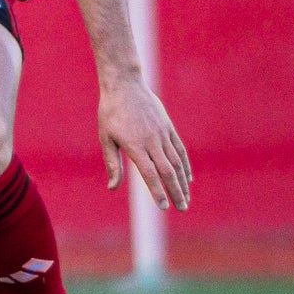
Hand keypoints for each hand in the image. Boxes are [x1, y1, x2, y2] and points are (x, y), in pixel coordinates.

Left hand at [98, 76, 190, 210]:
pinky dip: (185, 165)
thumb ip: (112, 163)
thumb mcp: (106, 138)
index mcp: (135, 146)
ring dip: (182, 182)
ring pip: (176, 162)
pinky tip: (187, 178)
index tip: (164, 206)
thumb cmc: (110, 113)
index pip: (149, 174)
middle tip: (182, 208)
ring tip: (186, 199)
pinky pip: (180, 149)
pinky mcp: (168, 127)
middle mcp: (152, 141)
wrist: (125, 85)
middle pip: (167, 171)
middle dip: (176, 191)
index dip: (157, 191)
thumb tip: (112, 187)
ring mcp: (162, 134)